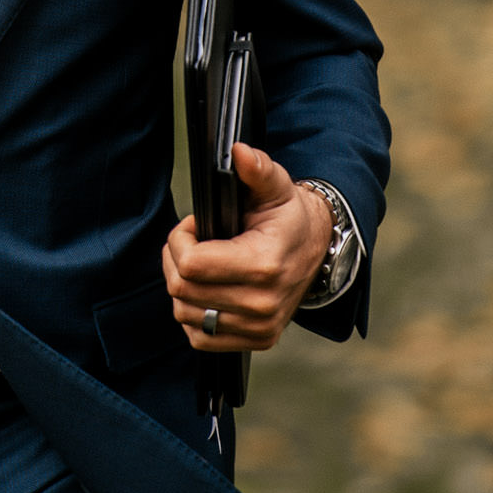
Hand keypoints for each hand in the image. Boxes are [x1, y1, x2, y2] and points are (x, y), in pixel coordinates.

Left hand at [162, 145, 332, 352]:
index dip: (180, 239)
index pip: (190, 265)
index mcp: (264, 266)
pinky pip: (199, 337)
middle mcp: (262, 304)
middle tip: (192, 241)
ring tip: (200, 263)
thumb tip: (238, 152)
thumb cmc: (290, 216)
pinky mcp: (256, 340)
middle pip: (182, 290)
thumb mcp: (276, 187)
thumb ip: (256, 169)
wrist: (317, 249)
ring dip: (182, 286)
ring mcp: (259, 327)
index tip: (193, 225)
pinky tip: (207, 289)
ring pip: (184, 313)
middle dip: (175, 259)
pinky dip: (194, 313)